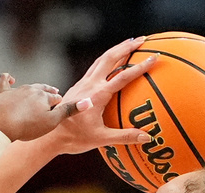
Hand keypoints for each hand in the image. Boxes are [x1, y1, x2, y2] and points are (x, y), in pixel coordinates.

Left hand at [0, 74, 89, 142]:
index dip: (59, 102)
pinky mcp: (1, 92)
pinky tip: (10, 78)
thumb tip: (89, 101)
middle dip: (49, 93)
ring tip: (38, 91)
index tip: (61, 105)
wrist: (0, 125)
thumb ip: (69, 111)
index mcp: (45, 97)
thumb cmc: (27, 126)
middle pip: (43, 90)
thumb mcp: (51, 122)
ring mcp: (16, 90)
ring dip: (34, 89)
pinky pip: (4, 80)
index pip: (56, 98)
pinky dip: (7, 78)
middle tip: (55, 93)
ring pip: (28, 87)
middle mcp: (32, 90)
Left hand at [45, 36, 158, 154]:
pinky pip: (94, 68)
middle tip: (143, 40)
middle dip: (127, 47)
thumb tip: (147, 137)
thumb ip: (124, 137)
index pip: (123, 76)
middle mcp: (90, 85)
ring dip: (116, 50)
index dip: (140, 67)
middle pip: (110, 58)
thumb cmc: (74, 139)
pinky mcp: (78, 86)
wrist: (50, 136)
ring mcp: (82, 83)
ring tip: (129, 43)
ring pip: (101, 60)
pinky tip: (112, 61)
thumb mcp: (101, 139)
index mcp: (98, 95)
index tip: (154, 58)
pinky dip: (106, 60)